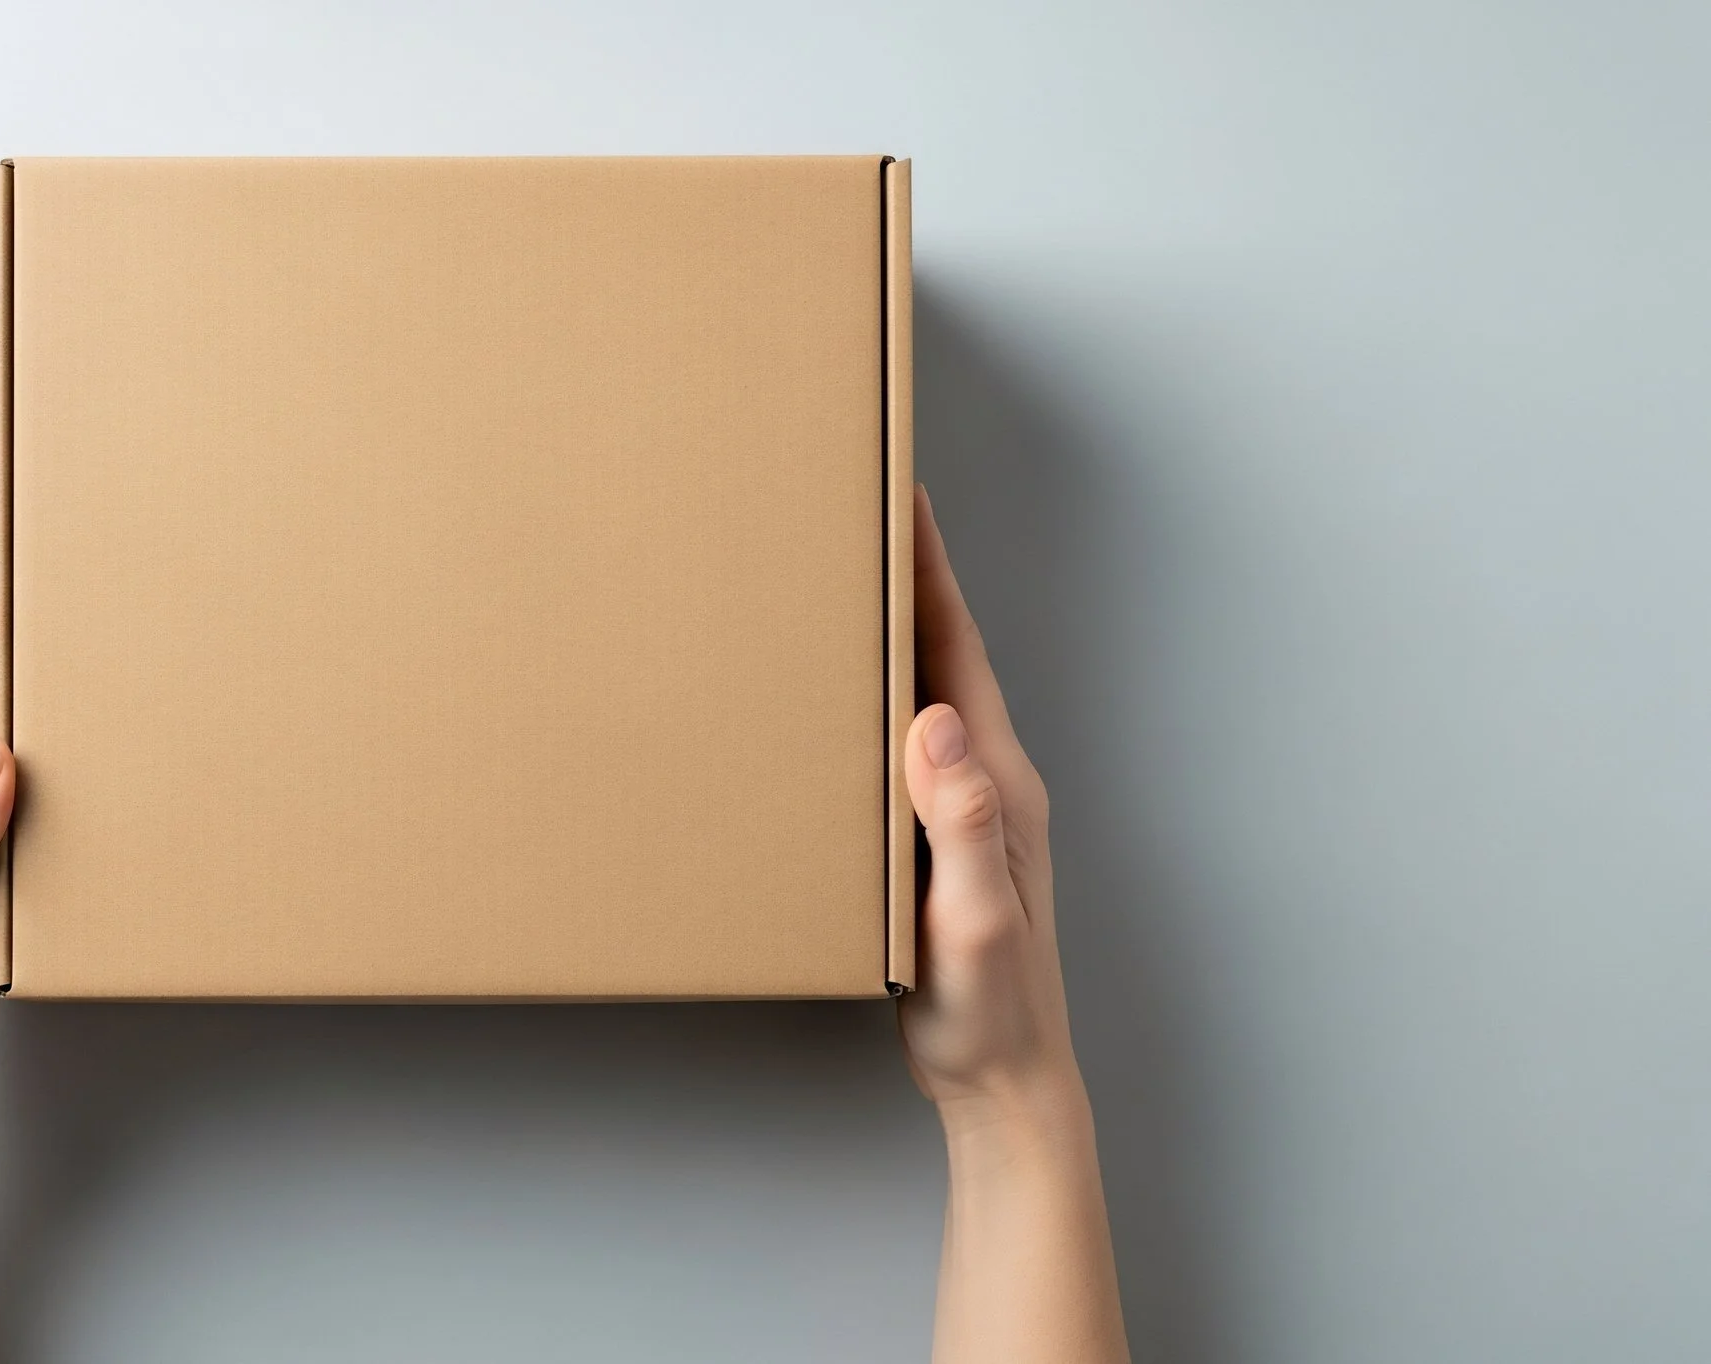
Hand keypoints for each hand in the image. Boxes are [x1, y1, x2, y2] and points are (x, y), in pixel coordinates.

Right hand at [900, 487, 1128, 1363]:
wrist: (1005, 1085)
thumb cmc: (989, 1013)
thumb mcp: (973, 920)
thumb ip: (962, 823)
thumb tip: (937, 722)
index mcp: (1000, 783)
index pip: (958, 651)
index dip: (930, 570)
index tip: (903, 494)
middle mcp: (991, 782)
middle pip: (944, 653)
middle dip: (908, 574)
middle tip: (860, 505)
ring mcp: (968, 811)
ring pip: (925, 693)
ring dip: (893, 630)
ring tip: (843, 577)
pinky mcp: (940, 841)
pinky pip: (906, 744)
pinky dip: (876, 698)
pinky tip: (841, 702)